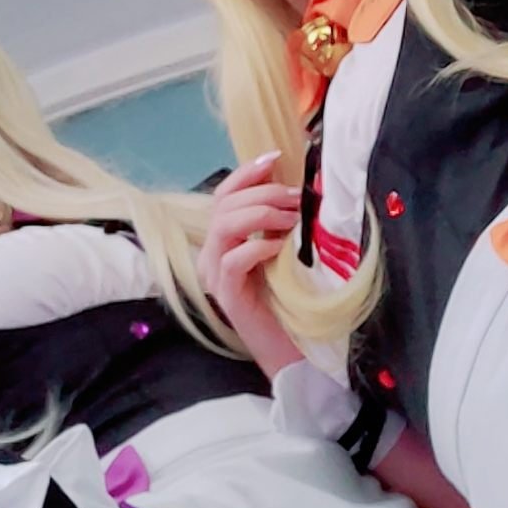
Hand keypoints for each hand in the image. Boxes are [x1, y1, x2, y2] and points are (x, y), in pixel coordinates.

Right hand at [197, 154, 304, 380]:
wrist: (289, 348)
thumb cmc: (287, 299)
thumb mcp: (283, 250)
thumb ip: (278, 222)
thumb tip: (294, 183)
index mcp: (221, 242)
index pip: (223, 195)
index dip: (246, 173)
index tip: (275, 158)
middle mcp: (211, 256)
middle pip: (224, 205)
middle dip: (263, 193)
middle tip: (297, 198)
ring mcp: (215, 276)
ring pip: (224, 226)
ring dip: (261, 214)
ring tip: (292, 218)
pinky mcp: (227, 296)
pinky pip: (234, 260)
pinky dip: (257, 246)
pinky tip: (278, 248)